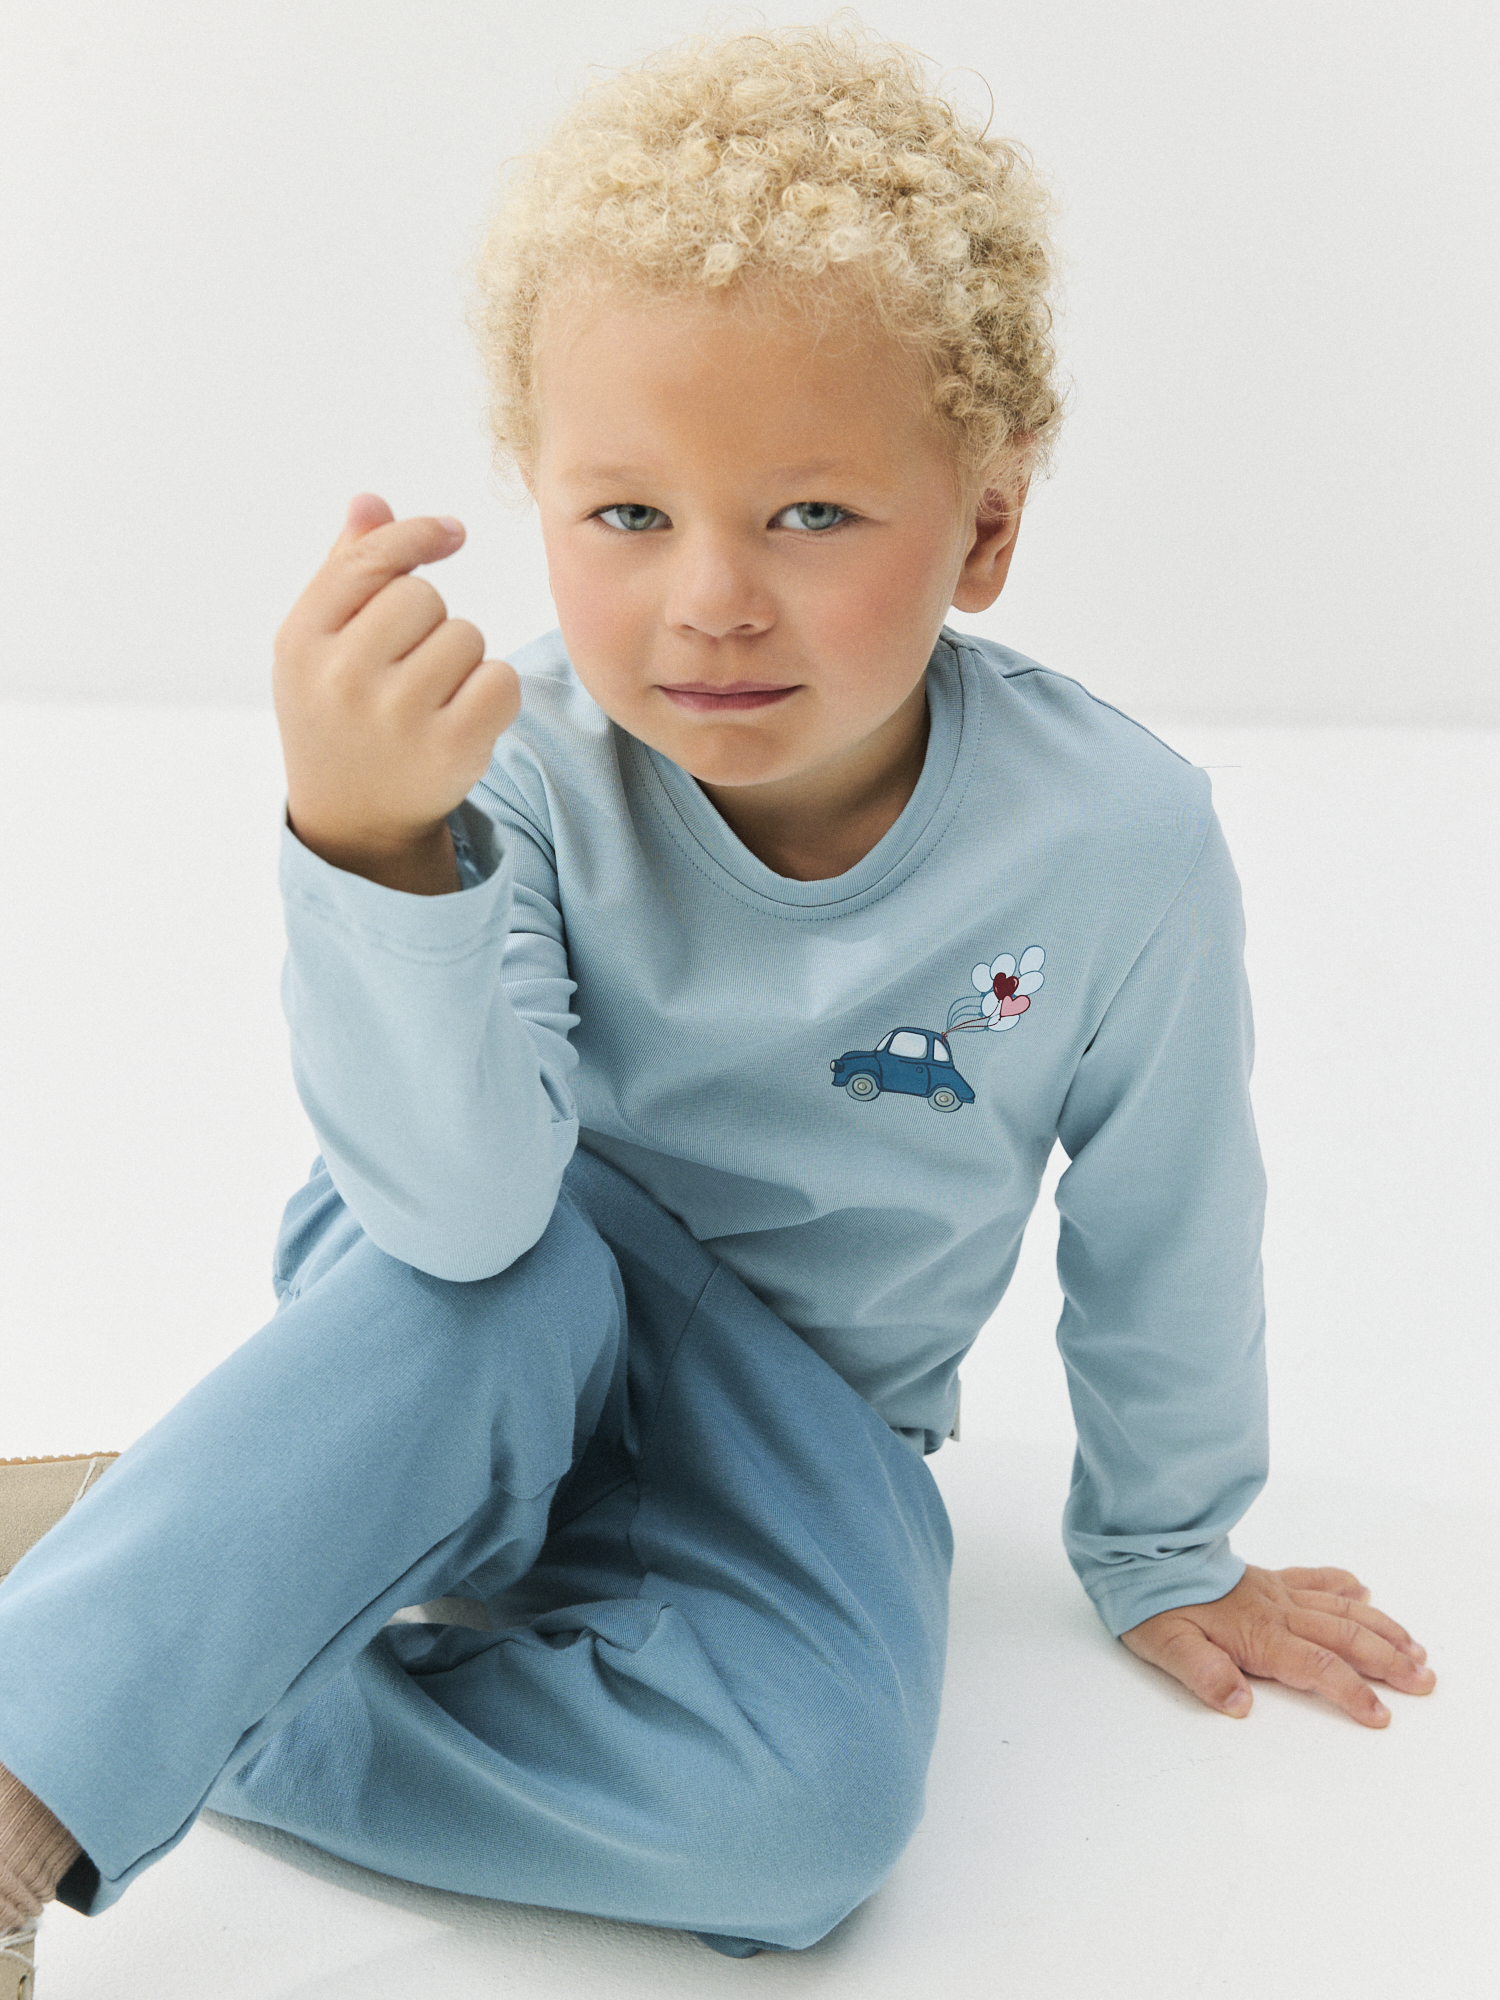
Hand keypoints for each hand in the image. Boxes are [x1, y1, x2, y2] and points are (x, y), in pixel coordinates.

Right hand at [273, 493, 520, 892]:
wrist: (354, 821)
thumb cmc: (337, 715)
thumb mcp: (318, 648)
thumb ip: (345, 573)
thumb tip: (372, 501)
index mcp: (301, 642)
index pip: (368, 561)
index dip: (416, 535)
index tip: (453, 533)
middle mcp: (342, 677)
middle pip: (424, 596)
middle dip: (430, 622)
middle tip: (408, 668)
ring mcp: (396, 717)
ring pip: (467, 636)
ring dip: (463, 660)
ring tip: (430, 700)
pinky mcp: (450, 749)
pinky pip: (501, 679)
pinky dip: (495, 693)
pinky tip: (464, 718)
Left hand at [1120, 1563, 1435, 1727]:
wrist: (1143, 1552)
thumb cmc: (1153, 1603)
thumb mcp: (1168, 1647)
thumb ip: (1205, 1676)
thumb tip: (1240, 1704)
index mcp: (1258, 1635)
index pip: (1317, 1666)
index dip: (1351, 1692)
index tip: (1381, 1716)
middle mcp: (1276, 1611)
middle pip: (1345, 1636)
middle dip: (1388, 1661)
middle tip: (1425, 1680)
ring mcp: (1275, 1592)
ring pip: (1340, 1608)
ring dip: (1381, 1628)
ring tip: (1414, 1647)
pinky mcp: (1267, 1578)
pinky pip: (1314, 1578)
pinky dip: (1344, 1585)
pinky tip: (1364, 1592)